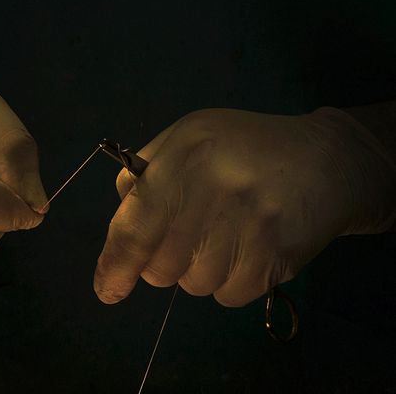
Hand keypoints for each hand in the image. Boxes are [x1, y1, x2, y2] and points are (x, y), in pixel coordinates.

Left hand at [94, 107, 395, 305]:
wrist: (326, 161)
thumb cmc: (243, 149)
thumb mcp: (187, 139)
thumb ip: (146, 173)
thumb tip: (121, 221)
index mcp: (185, 157)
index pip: (136, 226)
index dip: (116, 265)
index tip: (108, 290)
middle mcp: (215, 190)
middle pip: (161, 267)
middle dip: (163, 262)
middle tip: (187, 235)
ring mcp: (250, 225)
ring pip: (195, 284)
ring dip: (200, 269)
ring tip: (227, 232)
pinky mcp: (277, 256)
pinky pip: (229, 295)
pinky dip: (231, 280)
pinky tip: (248, 246)